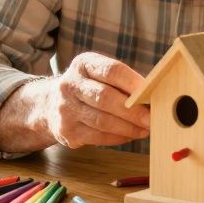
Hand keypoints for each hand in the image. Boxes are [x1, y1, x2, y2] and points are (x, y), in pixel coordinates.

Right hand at [32, 52, 150, 148]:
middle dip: (133, 111)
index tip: (152, 92)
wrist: (50, 104)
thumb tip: (154, 96)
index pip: (111, 71)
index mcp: (83, 64)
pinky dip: (118, 137)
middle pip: (105, 98)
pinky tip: (130, 135)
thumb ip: (122, 82)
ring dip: (128, 127)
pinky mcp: (66, 131)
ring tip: (145, 129)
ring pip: (102, 121)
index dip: (133, 82)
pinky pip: (98, 137)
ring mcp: (66, 109)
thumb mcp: (98, 74)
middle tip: (152, 119)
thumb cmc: (88, 87)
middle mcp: (70, 85)